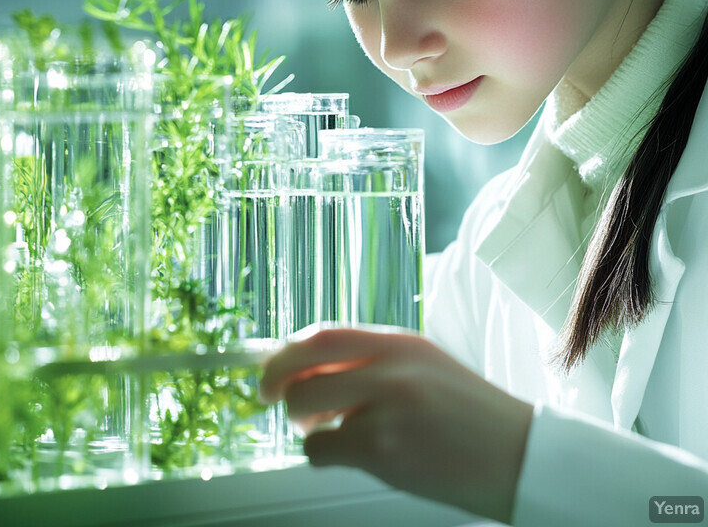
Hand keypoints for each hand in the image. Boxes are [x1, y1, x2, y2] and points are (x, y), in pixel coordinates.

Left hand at [260, 326, 532, 523]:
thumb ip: (374, 360)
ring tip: (322, 428)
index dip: (287, 349)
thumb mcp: (425, 365)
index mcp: (399, 342)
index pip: (323, 334)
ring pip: (305, 409)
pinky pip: (321, 450)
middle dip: (275, 384)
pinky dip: (321, 454)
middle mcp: (390, 368)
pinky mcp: (384, 450)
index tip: (272, 364)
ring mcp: (385, 408)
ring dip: (303, 422)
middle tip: (271, 398)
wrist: (517, 455)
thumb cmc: (470, 414)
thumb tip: (311, 366)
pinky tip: (344, 454)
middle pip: (302, 367)